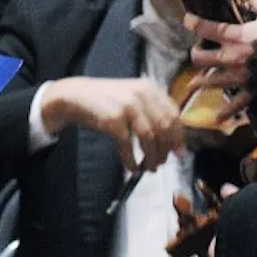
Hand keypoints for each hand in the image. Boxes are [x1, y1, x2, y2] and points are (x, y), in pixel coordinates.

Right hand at [39, 76, 183, 171]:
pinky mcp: (114, 120)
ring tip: (149, 168)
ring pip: (149, 138)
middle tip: (161, 163)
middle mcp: (142, 94)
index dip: (178, 136)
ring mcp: (128, 106)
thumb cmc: (108, 101)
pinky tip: (133, 168)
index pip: (173, 114)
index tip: (179, 152)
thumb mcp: (133, 97)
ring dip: (151, 158)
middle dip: (165, 150)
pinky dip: (132, 161)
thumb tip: (172, 141)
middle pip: (164, 128)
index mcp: (150, 88)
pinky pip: (129, 146)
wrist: (77, 96)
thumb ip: (152, 112)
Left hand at [183, 0, 256, 111]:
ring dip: (203, 82)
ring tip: (193, 84)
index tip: (187, 20)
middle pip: (206, 58)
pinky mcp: (254, 94)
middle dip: (197, 54)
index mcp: (240, 37)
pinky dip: (227, 112)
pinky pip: (236, 106)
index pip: (211, 29)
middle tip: (195, 53)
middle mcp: (236, 59)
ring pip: (214, 81)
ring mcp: (243, 79)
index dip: (196, 23)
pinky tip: (218, 119)